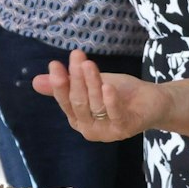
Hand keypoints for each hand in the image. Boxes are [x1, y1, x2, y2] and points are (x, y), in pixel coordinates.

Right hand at [33, 51, 164, 141]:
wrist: (153, 102)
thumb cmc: (120, 93)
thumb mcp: (90, 85)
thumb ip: (67, 84)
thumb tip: (35, 81)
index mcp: (77, 118)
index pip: (64, 100)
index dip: (59, 83)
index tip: (55, 64)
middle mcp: (88, 128)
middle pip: (78, 102)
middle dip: (76, 78)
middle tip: (77, 56)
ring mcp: (106, 132)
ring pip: (94, 105)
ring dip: (92, 83)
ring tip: (89, 64)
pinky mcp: (124, 129)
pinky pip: (115, 115)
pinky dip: (110, 101)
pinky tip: (107, 86)